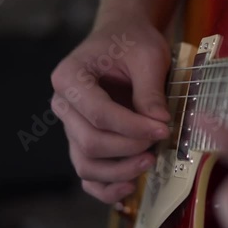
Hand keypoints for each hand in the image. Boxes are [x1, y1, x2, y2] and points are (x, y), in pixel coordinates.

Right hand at [51, 16, 170, 202]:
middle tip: (160, 141)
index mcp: (70, 78)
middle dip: (129, 148)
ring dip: (119, 171)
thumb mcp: (148, 56)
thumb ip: (150, 90)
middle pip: (90, 142)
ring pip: (86, 164)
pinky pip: (88, 173)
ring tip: (150, 162)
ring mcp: (72, 126)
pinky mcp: (84, 140)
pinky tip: (128, 187)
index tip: (164, 128)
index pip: (99, 114)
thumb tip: (159, 123)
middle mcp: (63, 104)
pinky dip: (104, 187)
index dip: (133, 127)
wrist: (123, 39)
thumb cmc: (132, 42)